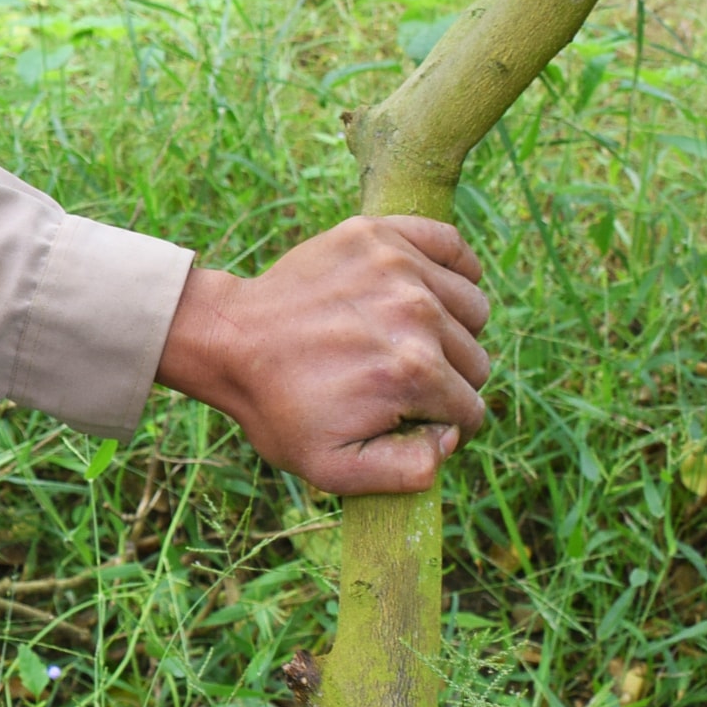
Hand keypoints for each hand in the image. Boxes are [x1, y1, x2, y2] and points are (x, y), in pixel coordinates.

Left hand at [156, 214, 492, 496]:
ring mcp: (400, 268)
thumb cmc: (280, 407)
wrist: (230, 341)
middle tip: (398, 381)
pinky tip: (430, 291)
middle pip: (475, 360)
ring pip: (472, 307)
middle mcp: (417, 315)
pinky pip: (452, 245)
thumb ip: (407, 471)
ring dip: (451, 329)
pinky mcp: (381, 235)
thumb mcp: (332, 467)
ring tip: (408, 339)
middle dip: (447, 380)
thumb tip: (451, 438)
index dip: (445, 424)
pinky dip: (455, 267)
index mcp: (414, 373)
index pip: (470, 409)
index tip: (412, 419)